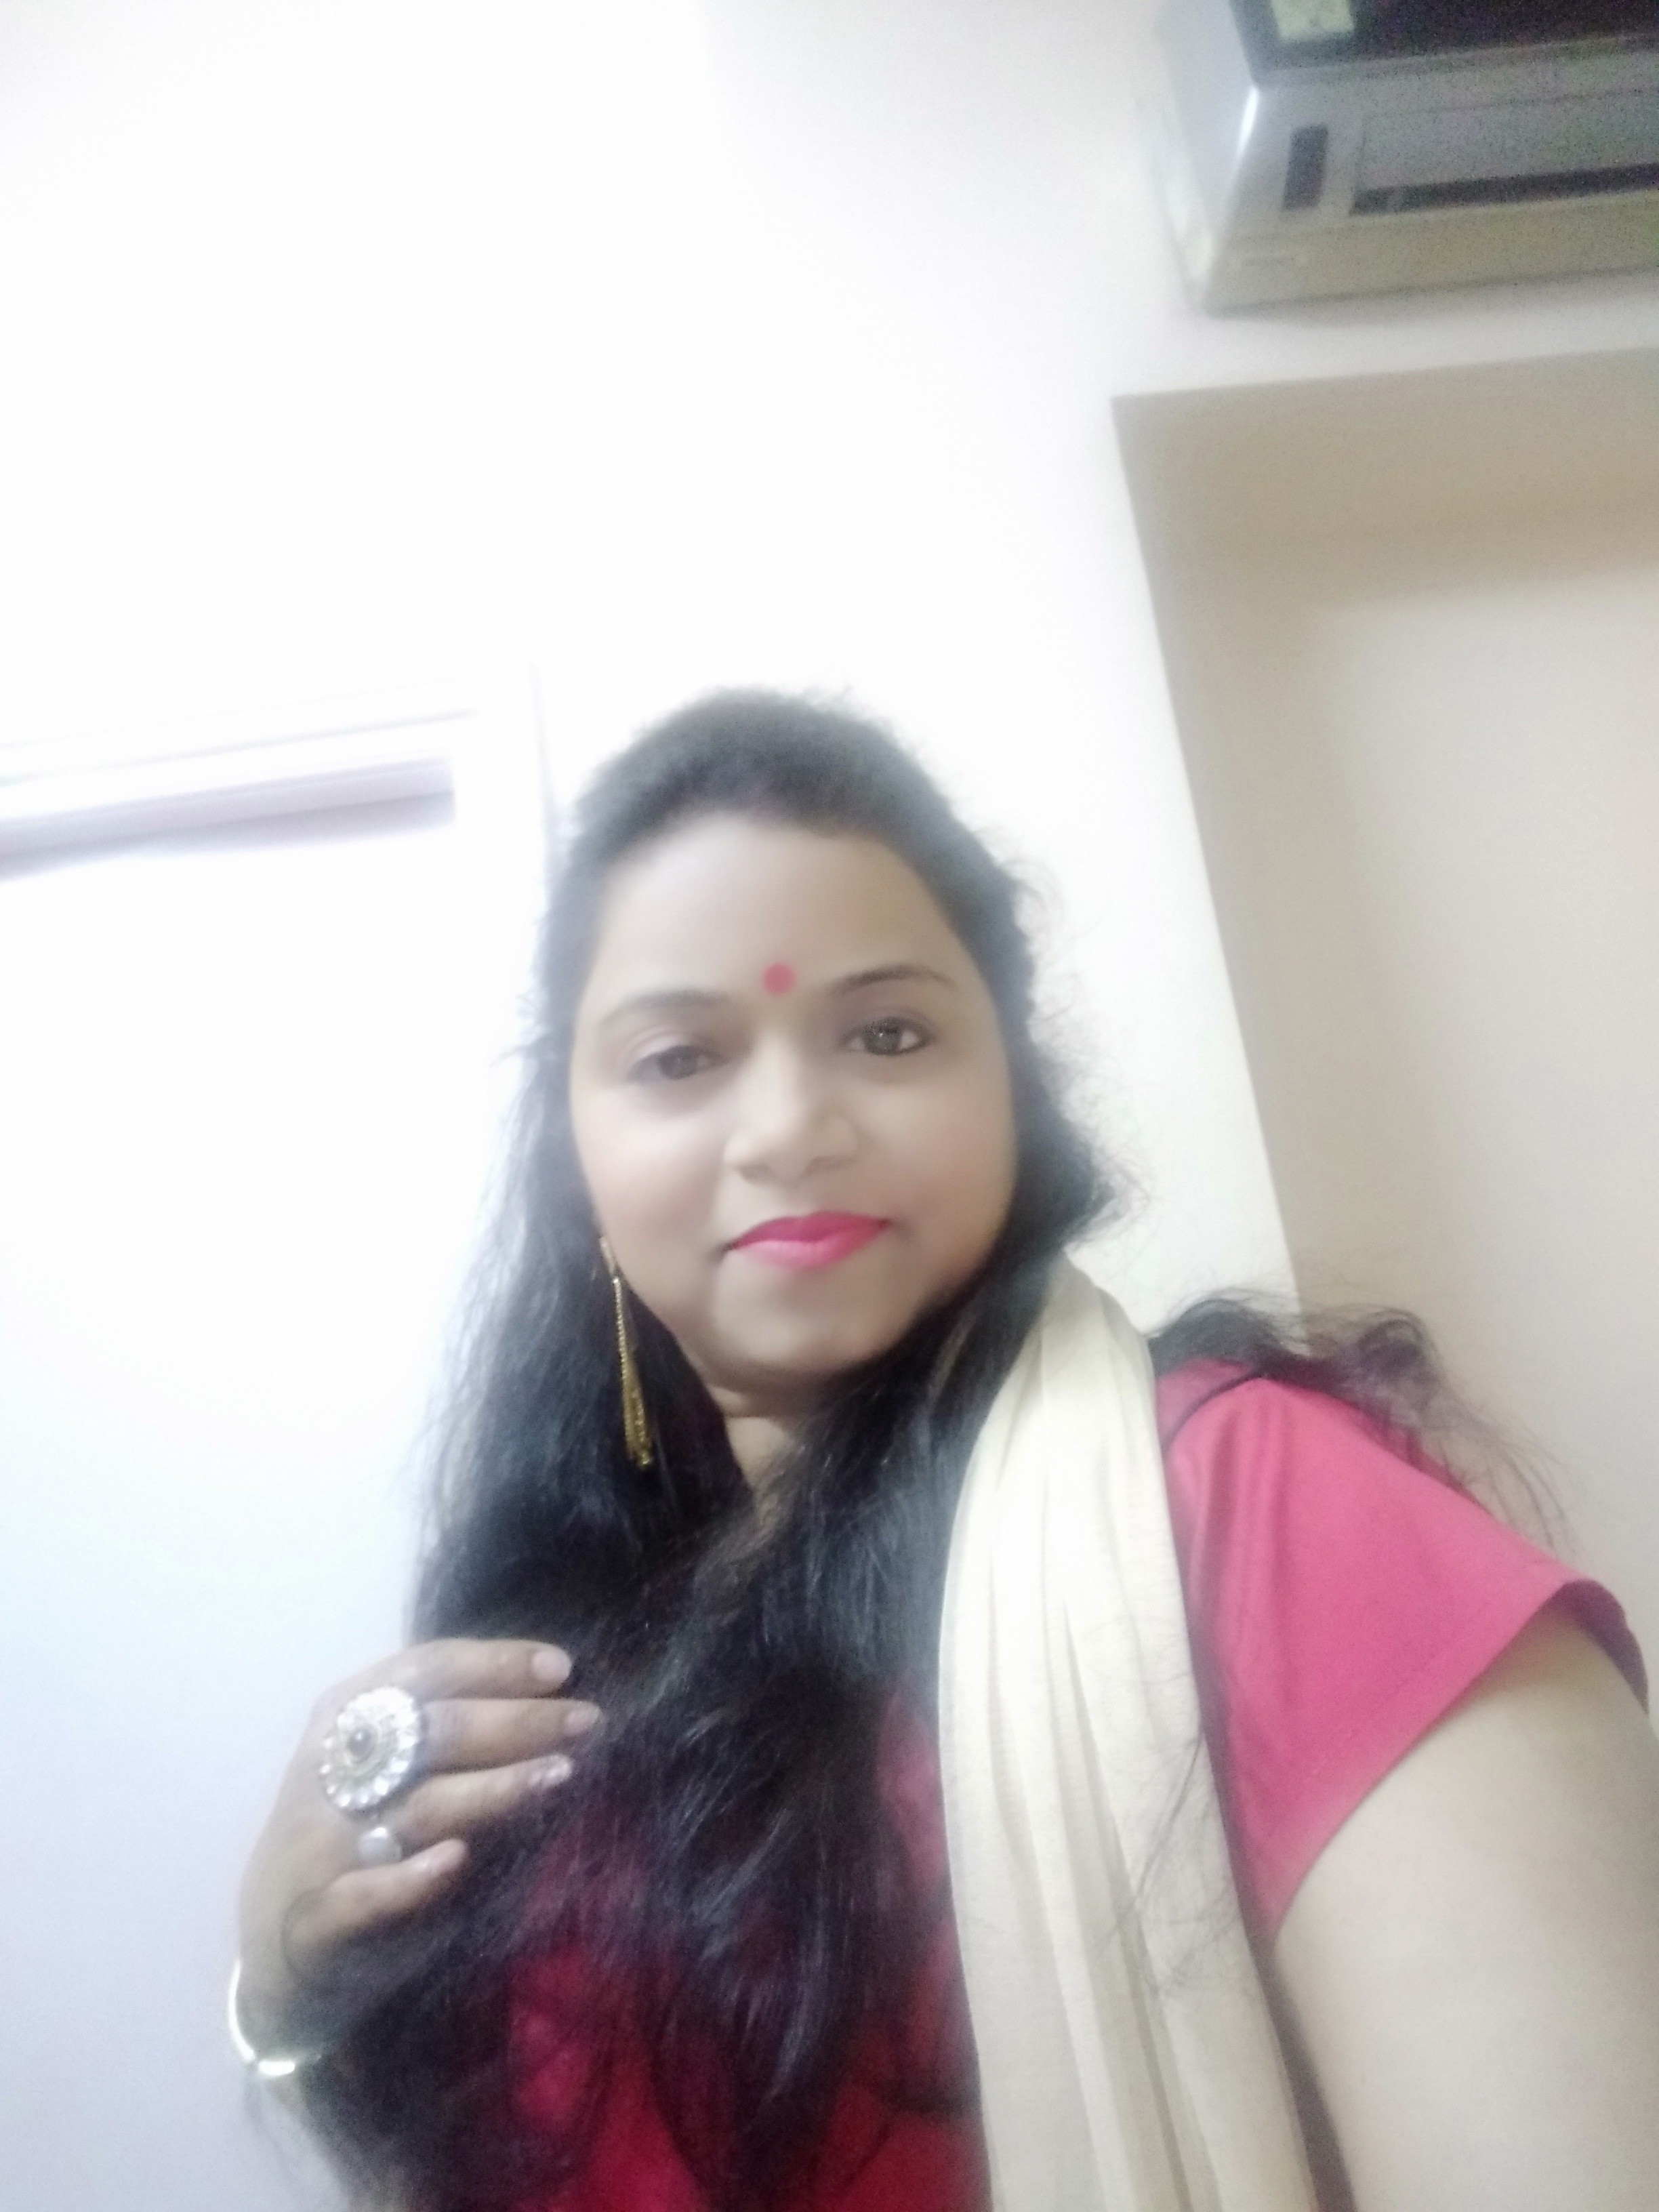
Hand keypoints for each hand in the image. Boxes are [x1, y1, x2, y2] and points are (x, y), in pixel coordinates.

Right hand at [237, 1638, 599, 2054]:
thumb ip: (446, 1733)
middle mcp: (330, 1776)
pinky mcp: (317, 1924)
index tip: (561, 1667)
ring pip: (415, 1808)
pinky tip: (458, 1859)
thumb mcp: (383, 1768)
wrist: (281, 1949)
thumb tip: (549, 1702)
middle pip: (430, 1733)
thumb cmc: (355, 1835)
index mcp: (344, 1719)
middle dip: (516, 1722)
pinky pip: (364, 1897)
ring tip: (558, 1775)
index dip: (492, 1664)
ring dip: (492, 1789)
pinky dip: (410, 1878)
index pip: (423, 1672)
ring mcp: (320, 1849)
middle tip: (587, 1720)